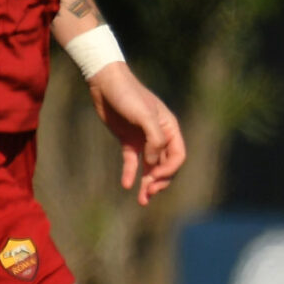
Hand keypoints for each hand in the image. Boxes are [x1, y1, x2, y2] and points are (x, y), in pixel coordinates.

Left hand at [89, 63, 186, 204]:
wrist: (105, 84)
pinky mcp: (128, 141)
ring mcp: (143, 139)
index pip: (178, 156)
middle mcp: (160, 136)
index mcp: (170, 128)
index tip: (155, 177)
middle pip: (166, 165)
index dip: (169, 170)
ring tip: (142, 200)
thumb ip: (155, 140)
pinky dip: (130, 173)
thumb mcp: (145, 116)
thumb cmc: (129, 96)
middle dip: (160, 182)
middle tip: (148, 194)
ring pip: (151, 167)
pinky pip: (132, 162)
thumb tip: (153, 163)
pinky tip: (126, 184)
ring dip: (148, 184)